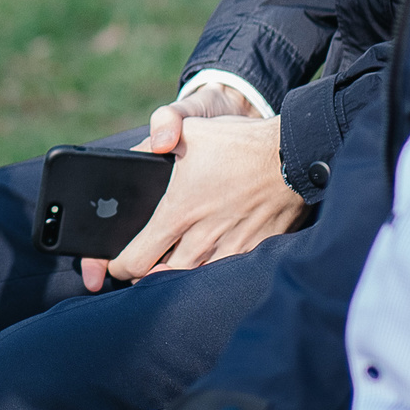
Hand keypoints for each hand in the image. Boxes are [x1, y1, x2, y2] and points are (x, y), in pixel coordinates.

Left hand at [78, 83, 268, 291]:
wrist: (293, 156)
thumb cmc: (239, 142)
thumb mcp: (191, 128)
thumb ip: (158, 135)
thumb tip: (144, 149)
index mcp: (179, 212)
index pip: (136, 259)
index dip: (119, 265)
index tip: (116, 262)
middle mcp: (201, 239)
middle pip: (159, 278)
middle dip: (143, 275)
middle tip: (139, 267)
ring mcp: (229, 250)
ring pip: (191, 281)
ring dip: (175, 277)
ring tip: (168, 266)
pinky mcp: (253, 253)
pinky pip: (223, 276)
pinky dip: (208, 276)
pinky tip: (204, 265)